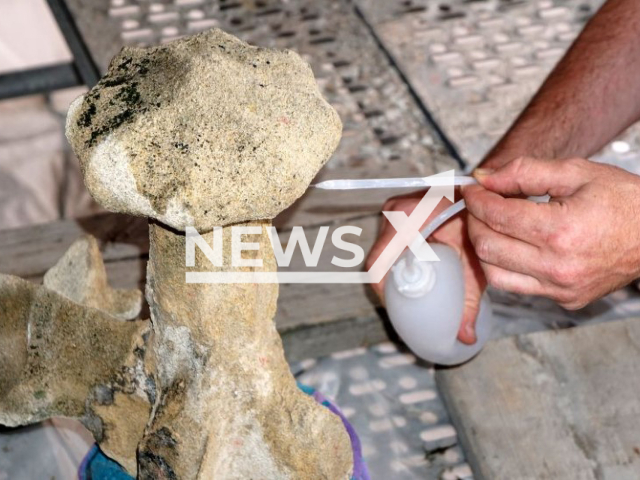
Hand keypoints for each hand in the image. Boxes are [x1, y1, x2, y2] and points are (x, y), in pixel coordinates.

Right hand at [365, 191, 486, 343]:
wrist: (481, 189)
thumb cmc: (478, 217)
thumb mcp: (474, 259)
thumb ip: (470, 298)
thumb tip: (465, 337)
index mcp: (407, 218)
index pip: (378, 262)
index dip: (382, 290)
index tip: (395, 308)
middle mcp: (394, 211)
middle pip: (379, 259)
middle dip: (389, 286)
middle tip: (405, 307)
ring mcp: (394, 211)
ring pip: (383, 252)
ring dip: (393, 274)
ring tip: (409, 295)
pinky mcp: (398, 214)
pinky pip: (389, 244)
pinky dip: (398, 263)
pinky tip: (412, 277)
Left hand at [462, 156, 639, 308]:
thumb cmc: (622, 200)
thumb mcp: (576, 172)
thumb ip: (524, 172)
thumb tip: (483, 177)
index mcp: (561, 231)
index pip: (497, 216)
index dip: (476, 200)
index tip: (472, 189)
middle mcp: (558, 266)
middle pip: (487, 246)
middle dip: (474, 221)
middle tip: (479, 205)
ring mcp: (561, 288)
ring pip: (493, 273)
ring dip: (484, 247)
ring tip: (493, 225)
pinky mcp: (565, 300)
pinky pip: (517, 287)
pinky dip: (505, 266)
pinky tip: (513, 245)